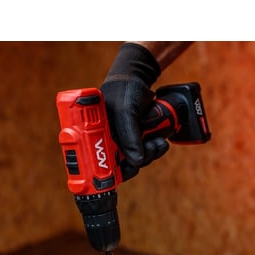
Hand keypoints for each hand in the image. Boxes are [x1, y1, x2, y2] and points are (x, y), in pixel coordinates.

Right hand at [101, 43, 168, 179]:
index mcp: (93, 137)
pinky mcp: (136, 140)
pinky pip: (145, 153)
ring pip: (135, 161)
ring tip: (157, 142)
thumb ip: (129, 134)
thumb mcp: (125, 110)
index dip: (108, 174)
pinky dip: (154, 150)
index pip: (97, 165)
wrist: (138, 79)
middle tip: (148, 149)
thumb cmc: (124, 90)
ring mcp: (122, 142)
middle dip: (137, 162)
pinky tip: (160, 142)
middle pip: (120, 167)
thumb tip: (136, 161)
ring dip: (150, 155)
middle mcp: (106, 142)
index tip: (121, 173)